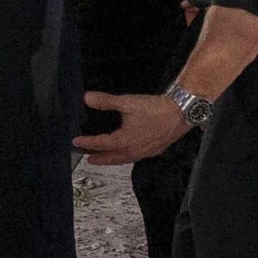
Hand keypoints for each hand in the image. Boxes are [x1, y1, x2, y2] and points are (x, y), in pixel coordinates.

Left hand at [76, 88, 194, 164]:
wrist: (181, 113)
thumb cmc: (155, 109)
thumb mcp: (127, 103)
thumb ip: (106, 101)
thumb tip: (86, 98)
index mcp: (124, 141)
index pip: (101, 144)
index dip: (87, 143)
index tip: (76, 142)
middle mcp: (134, 150)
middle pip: (113, 158)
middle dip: (100, 158)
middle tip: (89, 159)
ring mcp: (146, 152)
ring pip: (125, 159)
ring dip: (113, 159)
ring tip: (106, 158)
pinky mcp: (156, 150)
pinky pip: (137, 157)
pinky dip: (127, 157)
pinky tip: (128, 153)